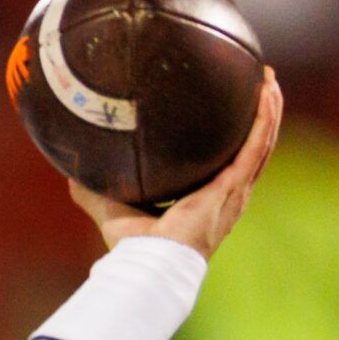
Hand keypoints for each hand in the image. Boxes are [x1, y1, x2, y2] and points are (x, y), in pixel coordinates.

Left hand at [72, 70, 283, 259]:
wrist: (149, 262)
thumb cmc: (134, 247)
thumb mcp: (112, 210)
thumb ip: (94, 190)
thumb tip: (69, 171)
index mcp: (206, 200)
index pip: (226, 165)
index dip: (232, 140)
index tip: (231, 111)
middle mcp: (227, 196)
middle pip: (252, 148)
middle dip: (259, 115)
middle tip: (259, 82)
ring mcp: (234, 192)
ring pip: (261, 143)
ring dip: (268, 110)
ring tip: (267, 77)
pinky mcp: (233, 187)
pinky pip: (255, 146)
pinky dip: (265, 119)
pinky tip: (268, 92)